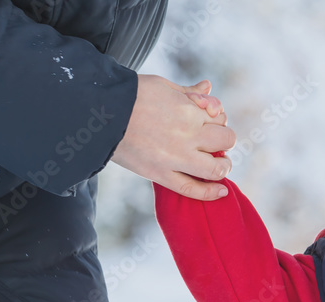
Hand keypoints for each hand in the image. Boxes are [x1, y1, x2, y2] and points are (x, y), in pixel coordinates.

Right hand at [110, 76, 235, 199]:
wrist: (100, 112)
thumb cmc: (131, 94)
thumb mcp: (163, 86)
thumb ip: (189, 91)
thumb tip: (208, 86)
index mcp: (189, 110)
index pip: (220, 118)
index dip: (218, 119)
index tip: (209, 121)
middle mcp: (187, 135)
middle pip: (225, 141)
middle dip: (224, 140)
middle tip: (217, 143)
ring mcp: (175, 158)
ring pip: (216, 169)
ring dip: (224, 167)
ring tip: (221, 166)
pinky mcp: (160, 174)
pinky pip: (191, 189)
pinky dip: (210, 193)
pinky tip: (221, 192)